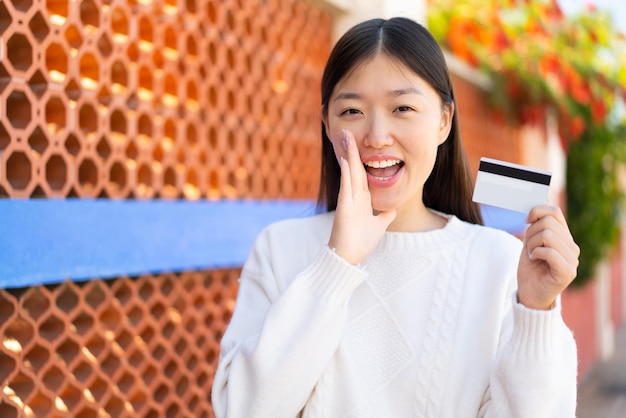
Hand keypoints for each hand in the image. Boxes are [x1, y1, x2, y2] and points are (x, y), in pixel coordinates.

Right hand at [327, 129, 395, 264]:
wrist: (348, 258)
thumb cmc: (360, 244)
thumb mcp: (378, 226)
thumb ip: (384, 216)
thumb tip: (392, 209)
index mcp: (361, 200)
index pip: (361, 173)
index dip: (360, 158)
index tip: (357, 144)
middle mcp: (353, 197)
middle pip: (354, 167)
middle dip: (351, 149)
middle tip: (347, 132)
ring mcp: (348, 200)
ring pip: (350, 172)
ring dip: (348, 154)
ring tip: (345, 137)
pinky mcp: (344, 207)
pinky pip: (346, 186)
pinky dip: (347, 173)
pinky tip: (347, 160)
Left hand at [517, 205, 579, 309]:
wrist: (530, 294)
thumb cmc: (530, 269)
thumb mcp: (531, 244)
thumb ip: (536, 228)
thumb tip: (535, 211)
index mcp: (565, 238)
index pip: (555, 212)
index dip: (537, 211)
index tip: (526, 221)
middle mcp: (572, 247)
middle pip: (548, 222)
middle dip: (530, 233)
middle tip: (528, 247)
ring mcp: (572, 260)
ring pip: (547, 235)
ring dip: (531, 244)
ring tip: (531, 255)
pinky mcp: (567, 272)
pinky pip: (549, 251)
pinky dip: (535, 253)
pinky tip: (534, 260)